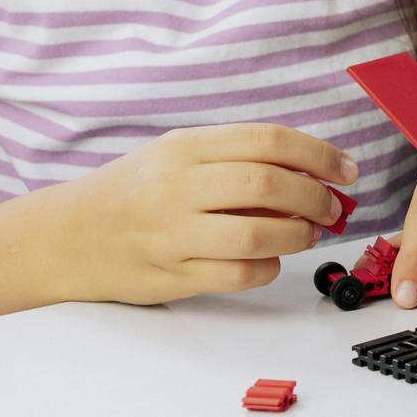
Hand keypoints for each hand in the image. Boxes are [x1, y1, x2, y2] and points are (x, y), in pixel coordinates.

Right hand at [48, 123, 353, 305]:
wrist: (70, 234)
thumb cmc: (135, 189)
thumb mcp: (177, 154)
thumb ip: (236, 157)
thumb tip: (311, 170)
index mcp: (185, 147)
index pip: (267, 141)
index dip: (318, 154)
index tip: (346, 169)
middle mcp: (177, 187)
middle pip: (266, 186)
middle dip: (314, 197)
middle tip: (332, 207)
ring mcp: (173, 234)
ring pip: (256, 236)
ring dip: (297, 235)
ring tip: (307, 232)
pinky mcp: (172, 275)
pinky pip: (237, 275)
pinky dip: (267, 268)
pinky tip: (271, 259)